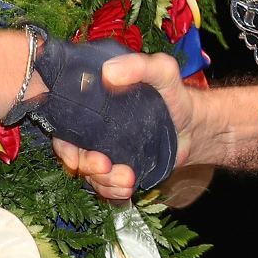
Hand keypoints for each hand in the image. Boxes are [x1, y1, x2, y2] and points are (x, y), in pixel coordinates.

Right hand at [47, 49, 210, 200]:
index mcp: (94, 105)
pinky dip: (112, 192)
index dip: (63, 145)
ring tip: (128, 179)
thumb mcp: (162, 72)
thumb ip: (140, 66)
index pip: (63, 127)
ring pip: (90, 174)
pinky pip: (105, 186)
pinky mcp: (119, 168)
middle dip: (86, 166)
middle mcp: (93, 129)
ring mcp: (105, 150)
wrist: (194, 126)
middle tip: (106, 166)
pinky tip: (127, 189)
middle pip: (73, 155)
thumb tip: (109, 72)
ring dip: (103, 182)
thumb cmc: (174, 95)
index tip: (74, 155)